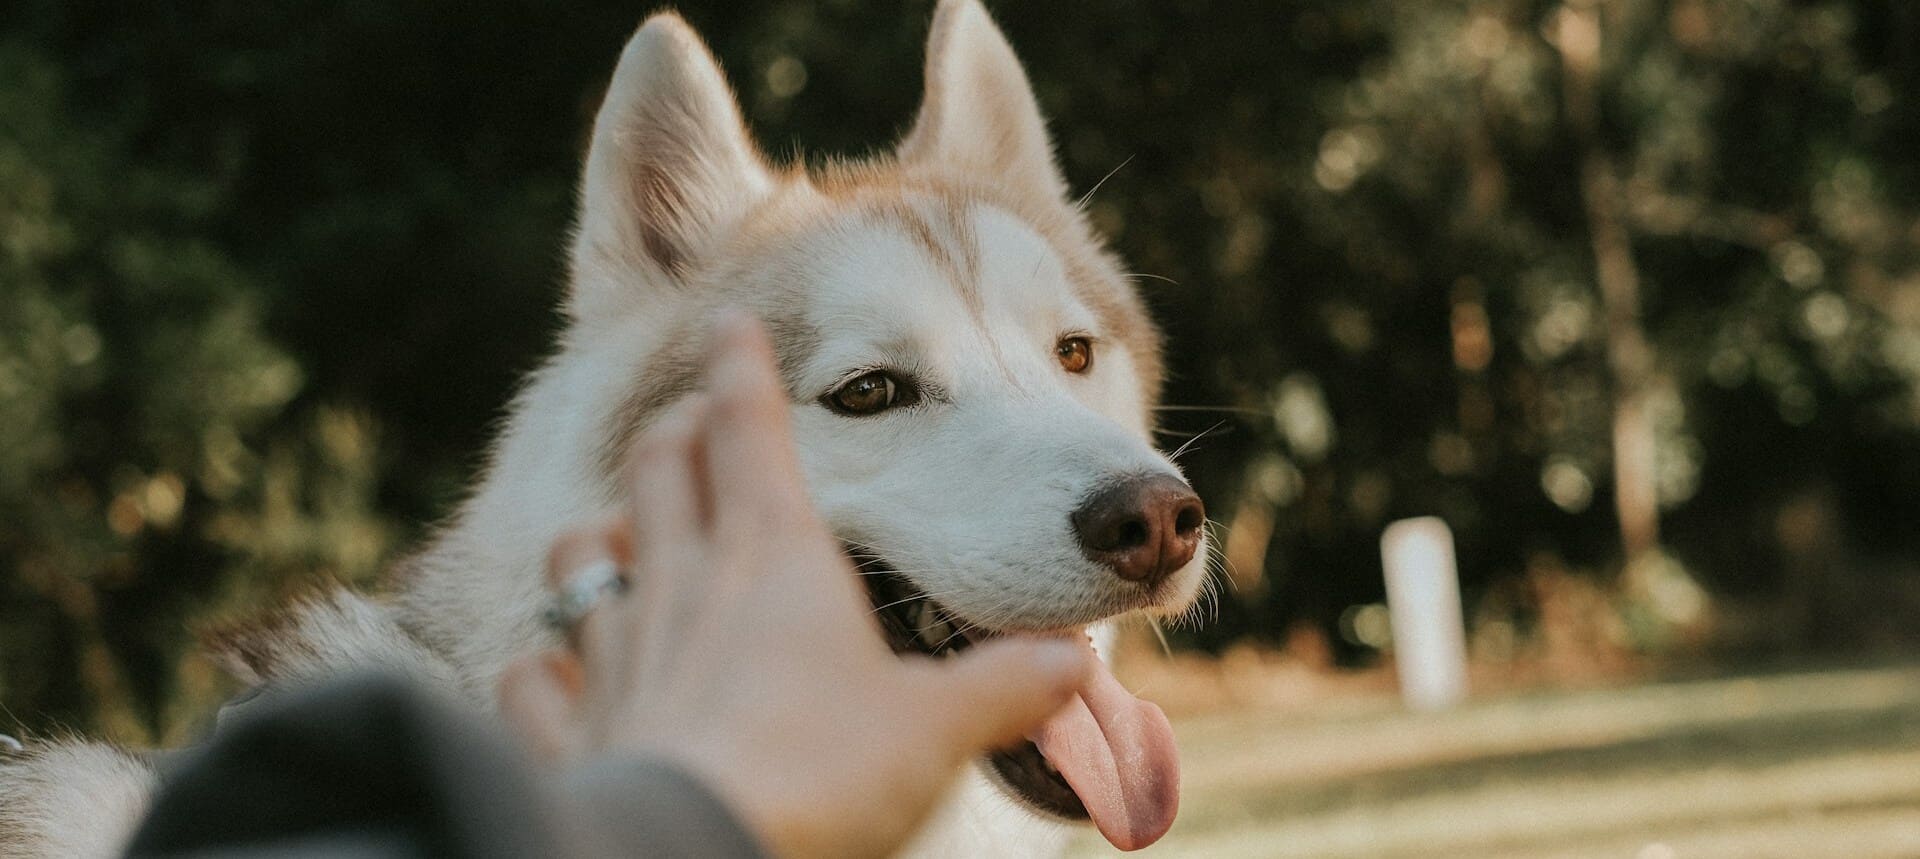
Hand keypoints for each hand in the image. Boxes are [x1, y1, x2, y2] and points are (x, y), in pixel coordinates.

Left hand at [498, 311, 1091, 858]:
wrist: (691, 851)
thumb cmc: (820, 772)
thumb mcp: (936, 729)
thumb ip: (1005, 687)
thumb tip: (1072, 665)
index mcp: (776, 555)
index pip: (749, 429)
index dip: (741, 370)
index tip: (728, 322)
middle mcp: (685, 581)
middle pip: (660, 471)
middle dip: (674, 432)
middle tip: (686, 418)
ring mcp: (617, 649)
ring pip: (580, 556)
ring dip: (598, 534)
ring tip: (614, 534)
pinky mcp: (570, 725)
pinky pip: (533, 675)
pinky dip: (540, 668)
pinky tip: (547, 670)